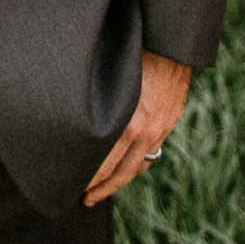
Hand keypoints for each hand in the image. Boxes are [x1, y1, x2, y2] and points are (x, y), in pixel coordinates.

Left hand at [83, 50, 191, 207]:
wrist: (171, 43)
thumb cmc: (133, 54)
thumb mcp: (109, 79)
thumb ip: (97, 104)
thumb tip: (74, 120)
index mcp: (129, 123)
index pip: (106, 163)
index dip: (90, 178)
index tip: (73, 185)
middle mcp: (146, 131)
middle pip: (121, 172)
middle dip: (102, 189)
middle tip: (84, 200)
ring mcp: (160, 129)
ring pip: (138, 167)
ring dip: (119, 182)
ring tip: (102, 192)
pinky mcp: (168, 122)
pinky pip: (152, 154)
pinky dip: (138, 167)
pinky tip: (126, 171)